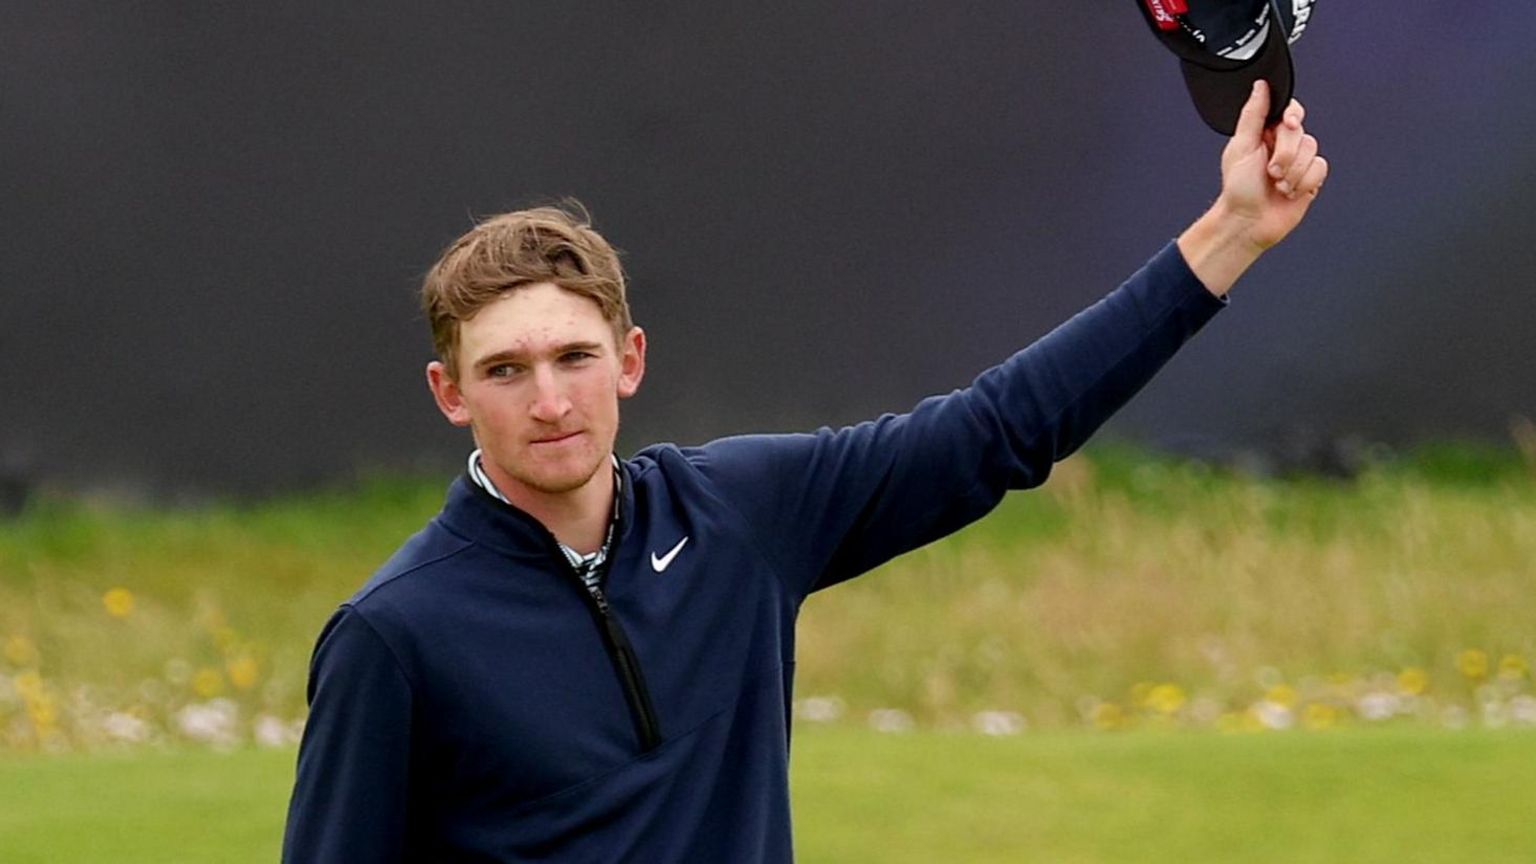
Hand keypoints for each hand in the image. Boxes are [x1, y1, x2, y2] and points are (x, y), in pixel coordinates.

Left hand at [1219, 79, 1329, 250]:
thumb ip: (1253, 114)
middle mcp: (1283, 145)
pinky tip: (1290, 192)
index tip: (1287, 124)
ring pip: (1313, 150)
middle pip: (1301, 132)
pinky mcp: (1310, 179)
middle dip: (1285, 154)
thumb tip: (1261, 86)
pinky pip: (1321, 168)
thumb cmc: (1239, 189)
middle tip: (1270, 171)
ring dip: (1294, 171)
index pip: (1289, 110)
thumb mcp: (1241, 147)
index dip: (1292, 116)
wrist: (1248, 222)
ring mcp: (1298, 162)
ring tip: (1278, 185)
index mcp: (1265, 133)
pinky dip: (1305, 182)